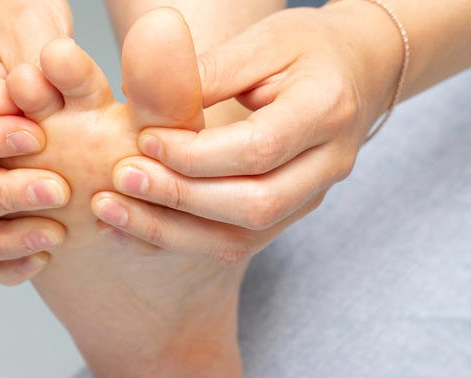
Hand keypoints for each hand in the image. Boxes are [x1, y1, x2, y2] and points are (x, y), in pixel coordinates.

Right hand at [0, 0, 73, 284]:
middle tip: (57, 189)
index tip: (35, 136)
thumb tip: (35, 85)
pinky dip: (7, 263)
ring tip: (55, 232)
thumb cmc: (23, 27)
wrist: (30, 40)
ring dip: (1, 240)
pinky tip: (47, 253)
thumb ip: (34, 58)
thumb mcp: (31, 27)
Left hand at [92, 3, 403, 264]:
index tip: (144, 139)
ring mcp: (312, 197)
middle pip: (254, 206)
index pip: (258, 149)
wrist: (357, 71)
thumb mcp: (263, 41)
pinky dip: (180, 241)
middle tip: (121, 178)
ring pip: (242, 238)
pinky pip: (234, 244)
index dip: (196, 153)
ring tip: (113, 212)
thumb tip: (148, 102)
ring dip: (171, 232)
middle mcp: (328, 164)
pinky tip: (134, 230)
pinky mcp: (289, 214)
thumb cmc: (308, 49)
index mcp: (326, 110)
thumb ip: (211, 72)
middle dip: (179, 198)